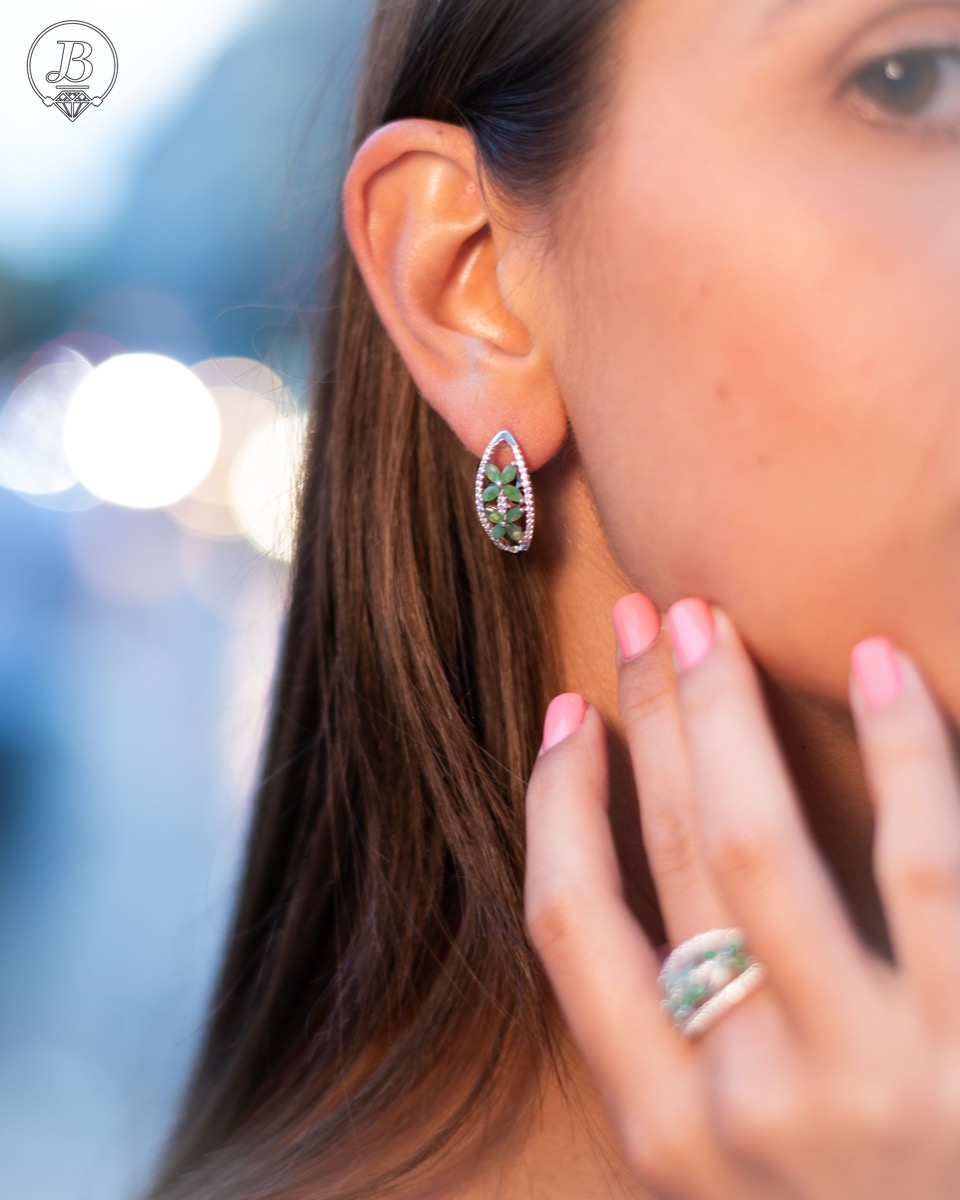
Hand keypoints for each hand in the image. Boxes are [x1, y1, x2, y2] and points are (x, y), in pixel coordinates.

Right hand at [523, 594, 959, 1199]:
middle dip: (649, 716)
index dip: (558, 801)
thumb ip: (690, 1059)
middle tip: (646, 618)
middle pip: (667, 857)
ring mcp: (865, 1077)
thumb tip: (651, 870)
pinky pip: (927, 860)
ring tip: (710, 622)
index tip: (569, 715)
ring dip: (723, 714)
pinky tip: (880, 669)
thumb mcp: (738, 1173)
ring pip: (756, 845)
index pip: (569, 924)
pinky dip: (901, 750)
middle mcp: (744, 1103)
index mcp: (665, 1131)